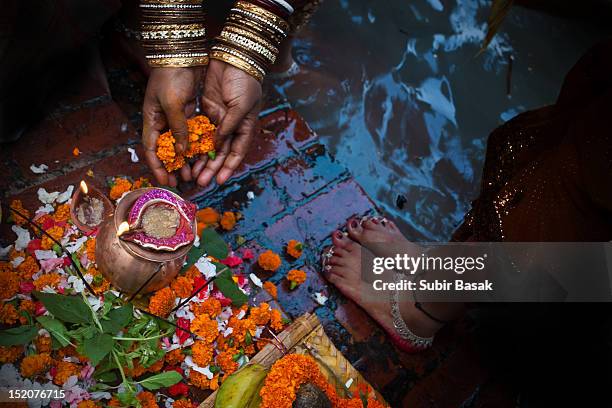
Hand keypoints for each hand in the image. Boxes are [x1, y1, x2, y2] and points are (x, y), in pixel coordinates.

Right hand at [142, 66, 202, 186]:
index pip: (151, 149)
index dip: (157, 167)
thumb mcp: (173, 104)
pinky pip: (191, 133)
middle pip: (167, 150)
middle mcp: (162, 120)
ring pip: (180, 144)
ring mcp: (175, 116)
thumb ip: (178, 128)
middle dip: (174, 167)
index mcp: (151, 119)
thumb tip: (183, 153)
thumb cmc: (172, 77)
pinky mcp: (188, 112)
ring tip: (194, 173)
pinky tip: (203, 155)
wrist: (183, 54)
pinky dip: (196, 144)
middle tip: (184, 181)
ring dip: (187, 159)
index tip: (165, 182)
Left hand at [194, 59, 261, 185]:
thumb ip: (229, 125)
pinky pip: (200, 130)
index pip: (236, 153)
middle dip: (211, 168)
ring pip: (208, 145)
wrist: (234, 58)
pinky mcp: (207, 110)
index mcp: (245, 127)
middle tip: (200, 182)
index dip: (228, 168)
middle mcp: (232, 127)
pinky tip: (185, 153)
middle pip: (220, 153)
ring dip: (201, 159)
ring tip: (191, 173)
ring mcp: (219, 119)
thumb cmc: (244, 81)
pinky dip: (194, 142)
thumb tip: (217, 143)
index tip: (219, 181)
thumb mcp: (241, 105)